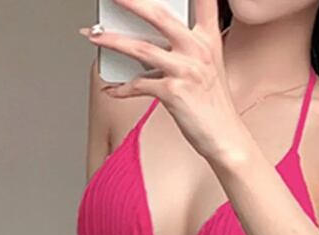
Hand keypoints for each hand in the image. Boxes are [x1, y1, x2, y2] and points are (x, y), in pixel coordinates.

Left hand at [81, 0, 247, 162]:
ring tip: (93, 36)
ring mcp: (185, 70)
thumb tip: (151, 41)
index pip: (204, 1)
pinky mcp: (173, 92)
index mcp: (208, 39)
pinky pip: (139, 85)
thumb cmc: (213, 106)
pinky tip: (111, 89)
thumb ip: (186, 48)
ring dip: (112, 41)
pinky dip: (122, 88)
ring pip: (140, 48)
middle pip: (159, 15)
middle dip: (131, 2)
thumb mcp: (208, 68)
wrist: (225, 138)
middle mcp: (197, 49)